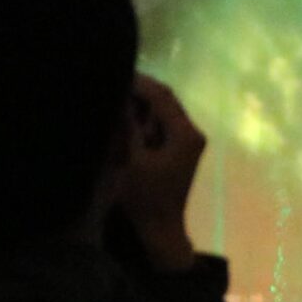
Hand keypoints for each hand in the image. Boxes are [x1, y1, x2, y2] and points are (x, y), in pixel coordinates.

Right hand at [119, 74, 205, 273]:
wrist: (159, 230)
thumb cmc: (144, 198)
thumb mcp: (129, 159)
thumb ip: (125, 126)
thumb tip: (117, 96)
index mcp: (185, 134)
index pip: (161, 95)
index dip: (137, 82)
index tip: (112, 72)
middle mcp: (191, 133)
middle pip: (164, 99)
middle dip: (138, 90)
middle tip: (109, 80)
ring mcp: (187, 141)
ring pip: (161, 110)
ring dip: (139, 103)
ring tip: (112, 96)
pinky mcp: (177, 149)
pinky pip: (159, 124)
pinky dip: (142, 118)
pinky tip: (122, 117)